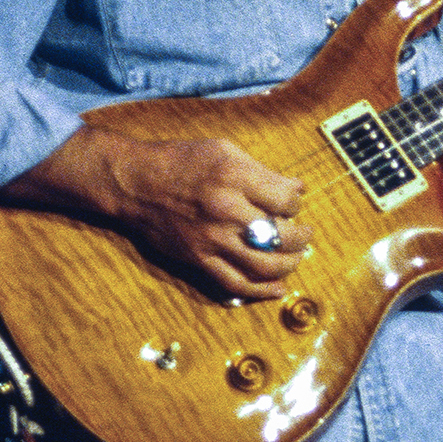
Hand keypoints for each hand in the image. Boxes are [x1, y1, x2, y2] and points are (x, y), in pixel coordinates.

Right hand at [16, 126, 312, 300]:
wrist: (136, 184)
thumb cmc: (183, 161)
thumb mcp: (225, 150)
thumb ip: (263, 171)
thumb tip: (298, 189)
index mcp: (234, 178)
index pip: (286, 200)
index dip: (296, 202)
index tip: (292, 201)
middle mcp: (225, 211)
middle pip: (281, 235)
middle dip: (302, 237)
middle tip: (305, 233)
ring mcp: (211, 240)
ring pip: (264, 265)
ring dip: (289, 264)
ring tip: (296, 257)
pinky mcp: (199, 260)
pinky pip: (236, 284)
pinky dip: (262, 291)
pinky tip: (279, 288)